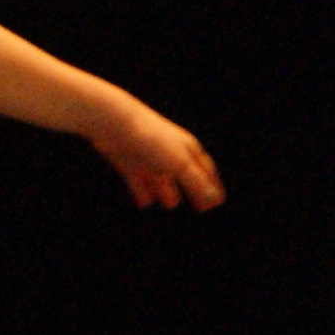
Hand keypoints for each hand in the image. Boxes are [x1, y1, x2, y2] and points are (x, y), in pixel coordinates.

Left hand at [93, 102, 222, 210]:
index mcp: (188, 149)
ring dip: (166, 192)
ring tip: (170, 205)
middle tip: (200, 209)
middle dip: (193, 191)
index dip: (213, 186)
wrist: (115, 126)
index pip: (206, 171)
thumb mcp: (179, 163)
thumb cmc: (152, 139)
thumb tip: (214, 198)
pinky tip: (145, 204)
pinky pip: (139, 182)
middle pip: (185, 176)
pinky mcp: (129, 163)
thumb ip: (196, 182)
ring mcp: (150, 159)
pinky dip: (143, 192)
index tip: (219, 201)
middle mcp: (170, 154)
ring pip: (161, 179)